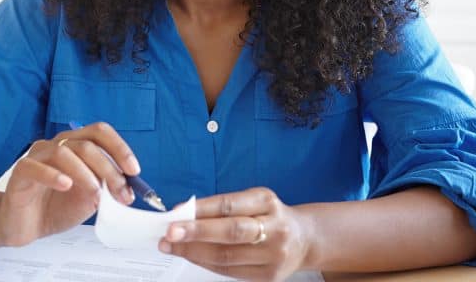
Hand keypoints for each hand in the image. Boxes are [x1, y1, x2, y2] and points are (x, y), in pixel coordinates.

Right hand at [0, 122, 140, 246]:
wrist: (26, 226)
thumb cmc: (56, 207)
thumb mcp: (89, 198)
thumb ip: (105, 187)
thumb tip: (126, 186)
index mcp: (75, 145)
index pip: (100, 132)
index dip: (120, 148)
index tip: (134, 171)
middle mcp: (57, 145)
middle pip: (87, 145)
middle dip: (109, 169)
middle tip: (121, 193)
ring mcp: (37, 156)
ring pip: (65, 153)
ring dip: (86, 174)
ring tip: (96, 195)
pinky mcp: (21, 172)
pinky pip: (36, 167)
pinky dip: (54, 175)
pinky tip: (66, 185)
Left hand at [159, 187, 314, 281]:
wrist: (305, 239)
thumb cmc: (271, 216)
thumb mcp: (253, 201)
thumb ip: (222, 207)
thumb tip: (183, 213)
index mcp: (267, 202)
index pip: (230, 205)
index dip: (201, 210)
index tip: (176, 213)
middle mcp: (274, 228)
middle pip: (231, 232)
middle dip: (196, 233)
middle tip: (170, 233)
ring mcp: (273, 255)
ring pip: (227, 256)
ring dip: (194, 252)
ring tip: (172, 246)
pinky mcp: (268, 276)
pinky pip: (230, 271)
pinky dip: (206, 263)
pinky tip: (192, 256)